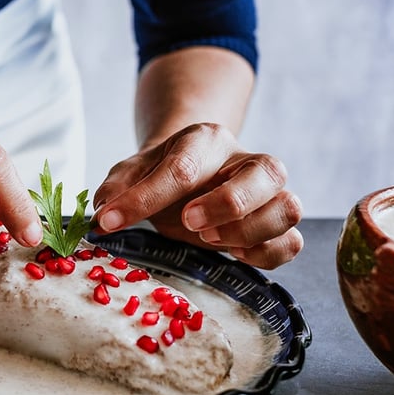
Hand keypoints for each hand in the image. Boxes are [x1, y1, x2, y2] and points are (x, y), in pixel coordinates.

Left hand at [91, 123, 302, 269]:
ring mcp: (268, 193)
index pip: (182, 166)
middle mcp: (246, 161)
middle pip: (266, 173)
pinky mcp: (276, 224)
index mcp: (205, 140)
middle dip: (227, 204)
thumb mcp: (132, 172)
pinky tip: (234, 255)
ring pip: (288, 208)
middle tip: (188, 222)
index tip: (110, 221)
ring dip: (250, 231)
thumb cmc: (161, 173)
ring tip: (209, 240)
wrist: (190, 172)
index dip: (144, 198)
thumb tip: (102, 216)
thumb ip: (116, 190)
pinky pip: (291, 241)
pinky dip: (266, 254)